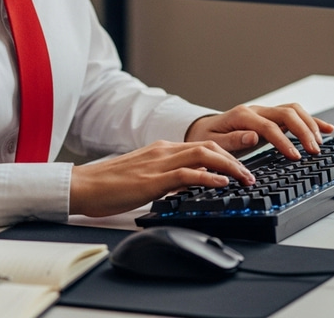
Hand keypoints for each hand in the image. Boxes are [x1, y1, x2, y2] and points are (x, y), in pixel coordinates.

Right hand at [68, 139, 256, 217]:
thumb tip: (186, 188)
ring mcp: (158, 163)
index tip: (241, 167)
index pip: (201, 146)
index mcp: (161, 149)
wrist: (83, 186)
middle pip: (208, 147)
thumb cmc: (108, 185)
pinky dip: (207, 177)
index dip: (225, 154)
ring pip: (202, 155)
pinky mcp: (152, 180)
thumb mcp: (143, 177)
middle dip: (234, 159)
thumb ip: (165, 178)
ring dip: (229, 166)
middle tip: (250, 174)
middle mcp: (163, 151)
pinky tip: (221, 183)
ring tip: (245, 179)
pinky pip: (186, 174)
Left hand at [184, 102, 333, 158]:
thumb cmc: (207, 138)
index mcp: (241, 116)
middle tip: (313, 151)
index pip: (268, 126)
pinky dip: (311, 120)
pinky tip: (326, 129)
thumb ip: (232, 140)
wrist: (203, 129)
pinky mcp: (271, 116)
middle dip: (303, 131)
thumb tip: (253, 136)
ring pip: (293, 110)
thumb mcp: (212, 142)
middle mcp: (255, 110)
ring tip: (319, 143)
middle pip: (286, 113)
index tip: (295, 157)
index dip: (283, 141)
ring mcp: (264, 111)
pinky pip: (294, 114)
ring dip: (309, 124)